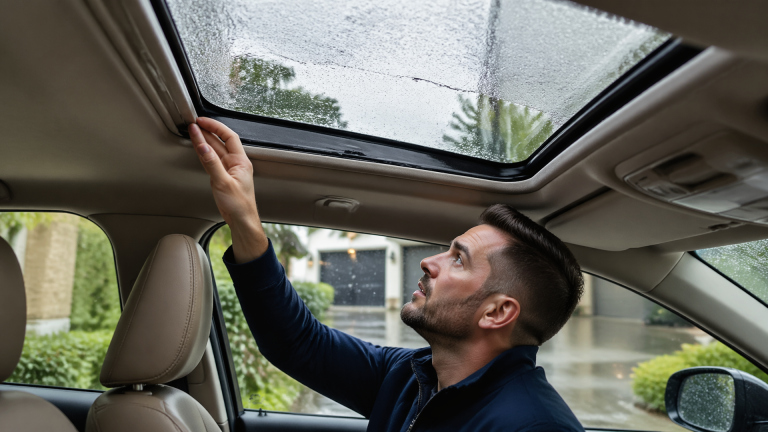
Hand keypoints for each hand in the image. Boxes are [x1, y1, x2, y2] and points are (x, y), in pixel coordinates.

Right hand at [191, 117, 267, 262]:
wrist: (242, 220)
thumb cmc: (239, 205)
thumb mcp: (223, 183)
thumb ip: (212, 163)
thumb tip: (203, 146)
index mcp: (241, 161)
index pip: (228, 136)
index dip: (215, 126)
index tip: (202, 121)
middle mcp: (236, 163)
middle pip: (220, 142)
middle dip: (207, 131)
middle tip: (194, 124)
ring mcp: (229, 170)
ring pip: (215, 151)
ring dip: (204, 141)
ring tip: (193, 131)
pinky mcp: (222, 177)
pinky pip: (212, 161)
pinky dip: (204, 153)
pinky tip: (198, 148)